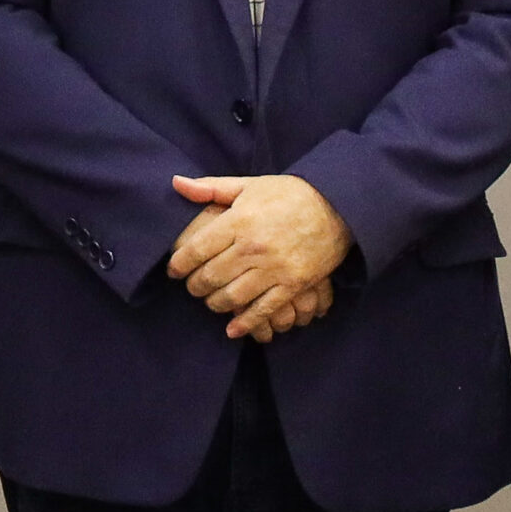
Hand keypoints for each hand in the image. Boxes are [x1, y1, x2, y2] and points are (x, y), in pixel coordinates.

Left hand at [167, 174, 352, 339]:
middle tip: (192, 287)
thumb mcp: (249, 184)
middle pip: (211, 276)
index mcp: (239, 220)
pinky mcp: (293, 284)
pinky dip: (245, 323)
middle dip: (195, 286)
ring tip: (211, 300)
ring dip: (215, 304)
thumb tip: (176, 183)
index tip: (173, 270)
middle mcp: (253, 246)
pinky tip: (233, 328)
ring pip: (232, 297)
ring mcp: (274, 268)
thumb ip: (211, 188)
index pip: (197, 249)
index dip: (179, 264)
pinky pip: (264, 310)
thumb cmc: (288, 194)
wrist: (337, 205)